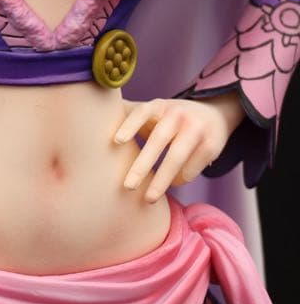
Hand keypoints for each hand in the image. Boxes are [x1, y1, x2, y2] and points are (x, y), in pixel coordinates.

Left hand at [114, 94, 243, 202]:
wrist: (214, 114)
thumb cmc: (170, 117)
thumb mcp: (153, 110)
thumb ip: (128, 113)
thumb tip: (90, 116)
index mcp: (158, 105)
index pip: (141, 112)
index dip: (129, 126)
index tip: (115, 142)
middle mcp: (177, 114)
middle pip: (158, 141)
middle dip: (142, 166)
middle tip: (127, 187)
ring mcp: (196, 128)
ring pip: (176, 158)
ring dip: (162, 180)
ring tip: (149, 198)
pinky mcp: (211, 144)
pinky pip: (192, 168)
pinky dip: (180, 179)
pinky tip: (172, 185)